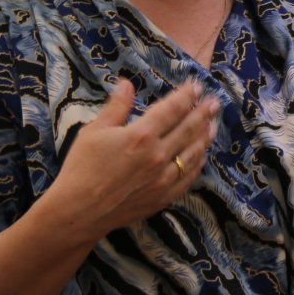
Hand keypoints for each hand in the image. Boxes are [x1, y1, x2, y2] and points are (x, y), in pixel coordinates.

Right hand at [46, 78, 213, 242]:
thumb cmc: (81, 168)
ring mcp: (164, 178)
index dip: (186, 96)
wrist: (78, 211)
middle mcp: (158, 155)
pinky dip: (198, 163)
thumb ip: (116, 107)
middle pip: (189, 129)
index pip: (172, 109)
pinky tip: (201, 156)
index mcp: (142, 135)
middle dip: (203, 113)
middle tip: (214, 103)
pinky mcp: (164, 196)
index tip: (196, 87)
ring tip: (214, 125)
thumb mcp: (94, 131)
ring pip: (193, 153)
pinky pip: (188, 177)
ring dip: (205, 137)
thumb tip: (127, 83)